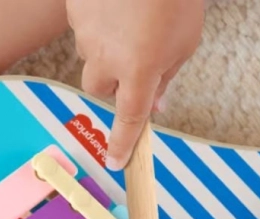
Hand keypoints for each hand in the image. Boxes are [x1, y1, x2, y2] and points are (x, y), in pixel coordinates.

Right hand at [67, 0, 203, 169]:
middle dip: (111, 84)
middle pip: (98, 88)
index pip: (128, 119)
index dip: (122, 143)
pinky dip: (98, 22)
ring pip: (90, 55)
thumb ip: (166, 77)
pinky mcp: (74, 8)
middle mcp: (107, 56)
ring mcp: (86, 31)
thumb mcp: (185, 41)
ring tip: (130, 19)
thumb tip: (156, 105)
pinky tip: (117, 4)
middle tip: (130, 64)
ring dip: (106, 49)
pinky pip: (83, 27)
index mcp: (139, 70)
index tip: (116, 163)